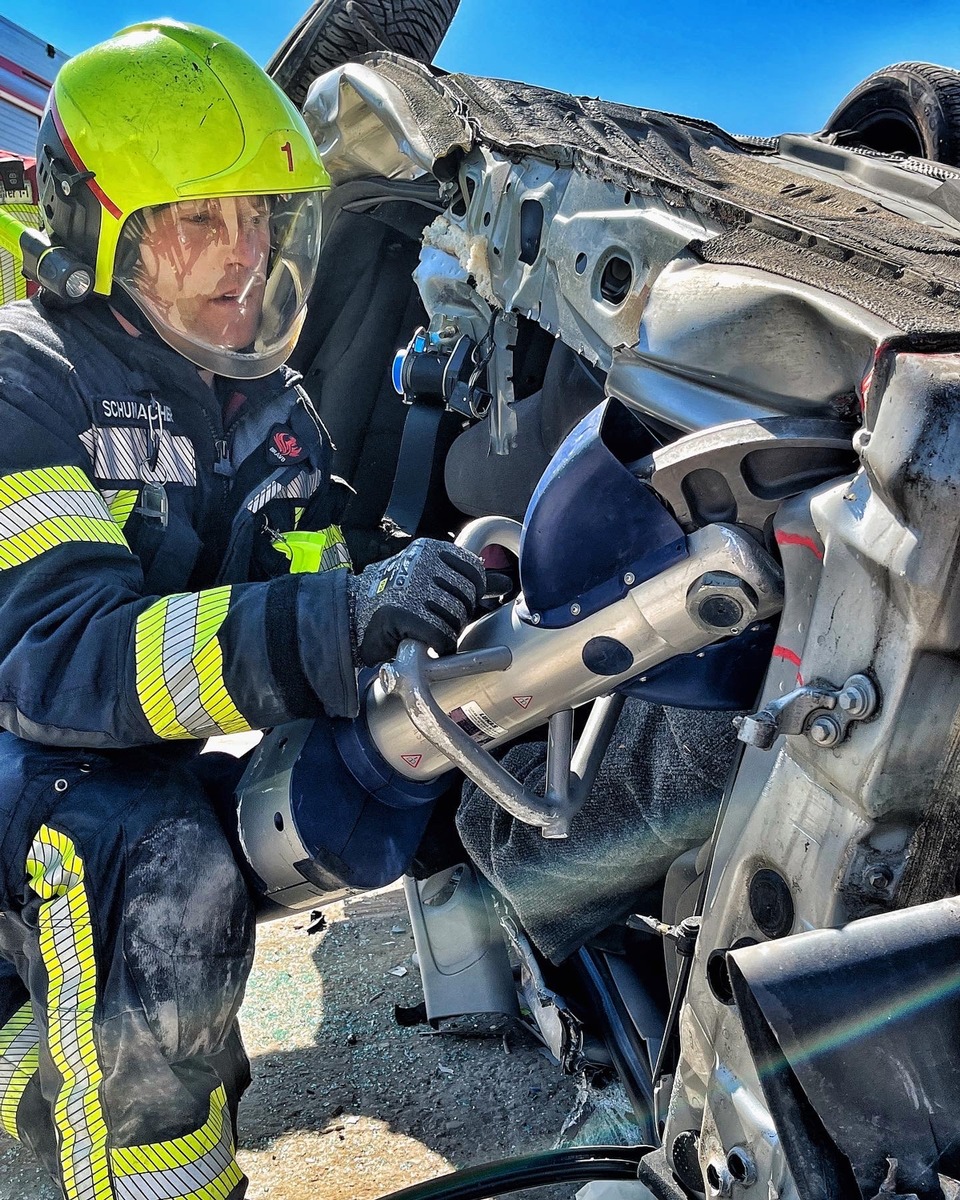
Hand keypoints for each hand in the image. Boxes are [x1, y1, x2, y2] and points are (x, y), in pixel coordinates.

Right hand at [347, 539, 485, 666]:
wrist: (351, 612)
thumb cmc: (395, 596)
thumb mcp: (432, 579)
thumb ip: (468, 580)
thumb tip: (504, 582)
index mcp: (430, 550)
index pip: (474, 572)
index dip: (471, 593)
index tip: (456, 601)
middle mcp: (422, 564)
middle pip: (466, 598)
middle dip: (456, 615)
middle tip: (434, 619)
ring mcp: (411, 587)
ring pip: (455, 618)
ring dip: (444, 631)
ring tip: (424, 629)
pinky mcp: (403, 613)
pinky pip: (440, 636)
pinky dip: (436, 644)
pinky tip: (422, 640)